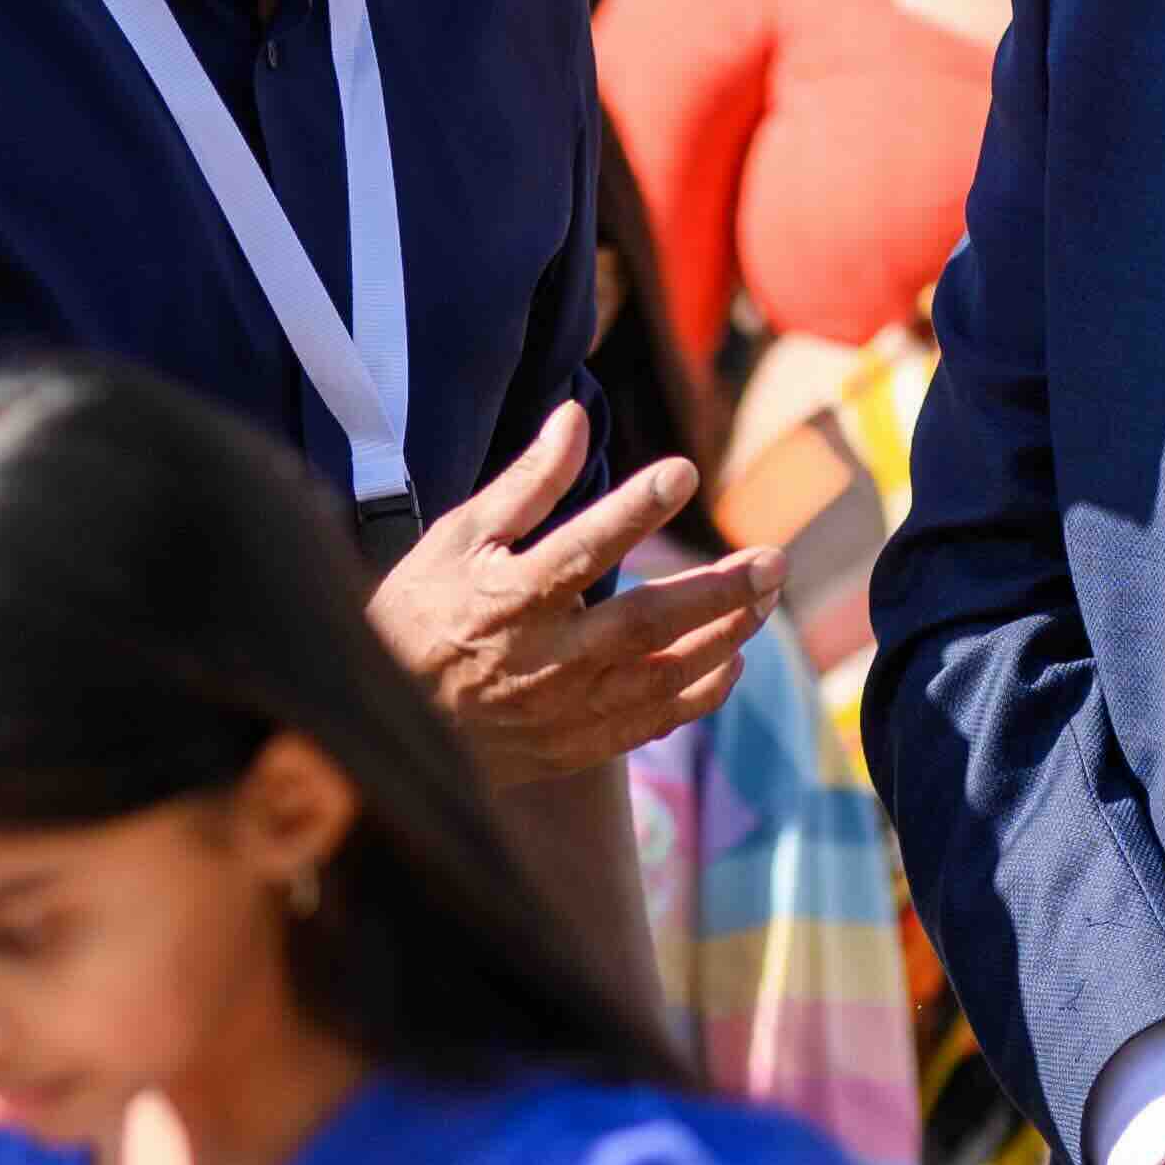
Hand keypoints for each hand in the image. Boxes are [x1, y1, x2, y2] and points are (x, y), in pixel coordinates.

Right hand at [369, 407, 777, 780]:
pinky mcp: (574, 746)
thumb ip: (526, 484)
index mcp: (508, 600)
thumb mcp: (457, 538)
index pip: (582, 548)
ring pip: (662, 675)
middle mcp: (542, 660)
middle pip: (645, 623)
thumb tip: (575, 418)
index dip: (634, 509)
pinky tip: (731, 661)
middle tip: (774, 561)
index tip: (683, 472)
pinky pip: (652, 723)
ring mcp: (563, 710)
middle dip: (716, 592)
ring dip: (723, 636)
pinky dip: (699, 695)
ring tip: (765, 597)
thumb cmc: (422, 611)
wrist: (390, 720)